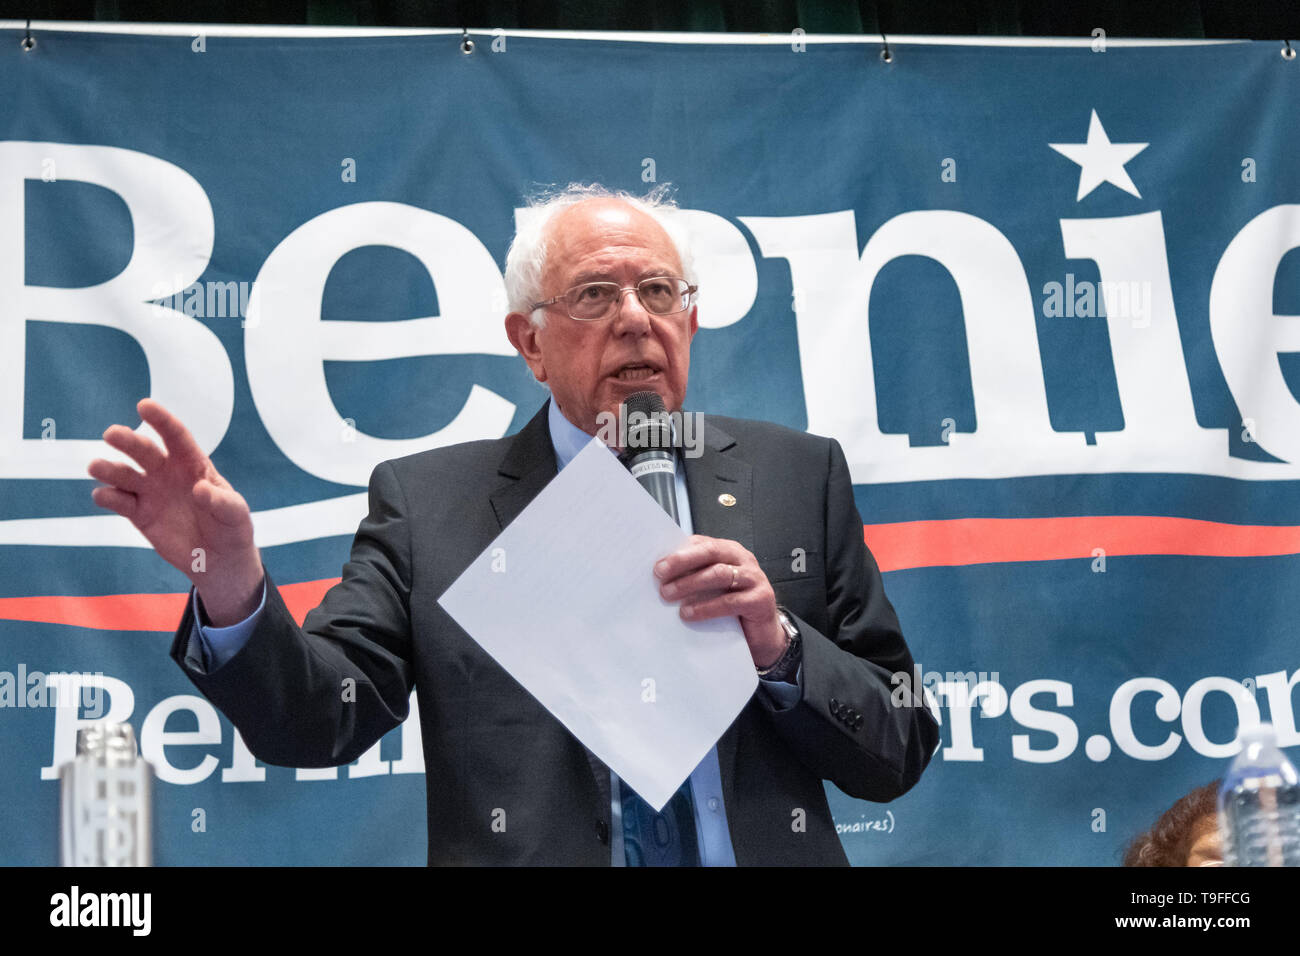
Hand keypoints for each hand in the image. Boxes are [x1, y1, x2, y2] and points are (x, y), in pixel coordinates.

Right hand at [87, 398, 263, 625]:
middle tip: (111, 434)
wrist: (220, 560)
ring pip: (125, 475)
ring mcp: (151, 492)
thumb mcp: (235, 514)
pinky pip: (119, 501)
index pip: (176, 437)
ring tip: (96, 467)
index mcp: (193, 464)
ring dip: (110, 469)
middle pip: (144, 452)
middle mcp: (167, 473)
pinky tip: (104, 495)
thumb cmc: (232, 528)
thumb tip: (199, 489)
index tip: (144, 405)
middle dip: (128, 441)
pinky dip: (108, 497)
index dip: (161, 420)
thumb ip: (221, 502)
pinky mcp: (139, 514)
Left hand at [653, 534, 786, 668]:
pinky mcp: (761, 600)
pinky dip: (706, 607)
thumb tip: (661, 576)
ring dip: (690, 583)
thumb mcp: (713, 588)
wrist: (762, 634)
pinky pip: (729, 601)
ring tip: (668, 595)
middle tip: (660, 573)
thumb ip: (695, 576)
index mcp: (730, 551)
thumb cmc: (733, 607)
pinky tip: (688, 614)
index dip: (679, 551)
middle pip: (711, 552)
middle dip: (682, 561)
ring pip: (719, 574)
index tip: (657, 564)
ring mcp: (754, 578)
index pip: (702, 543)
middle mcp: (744, 559)